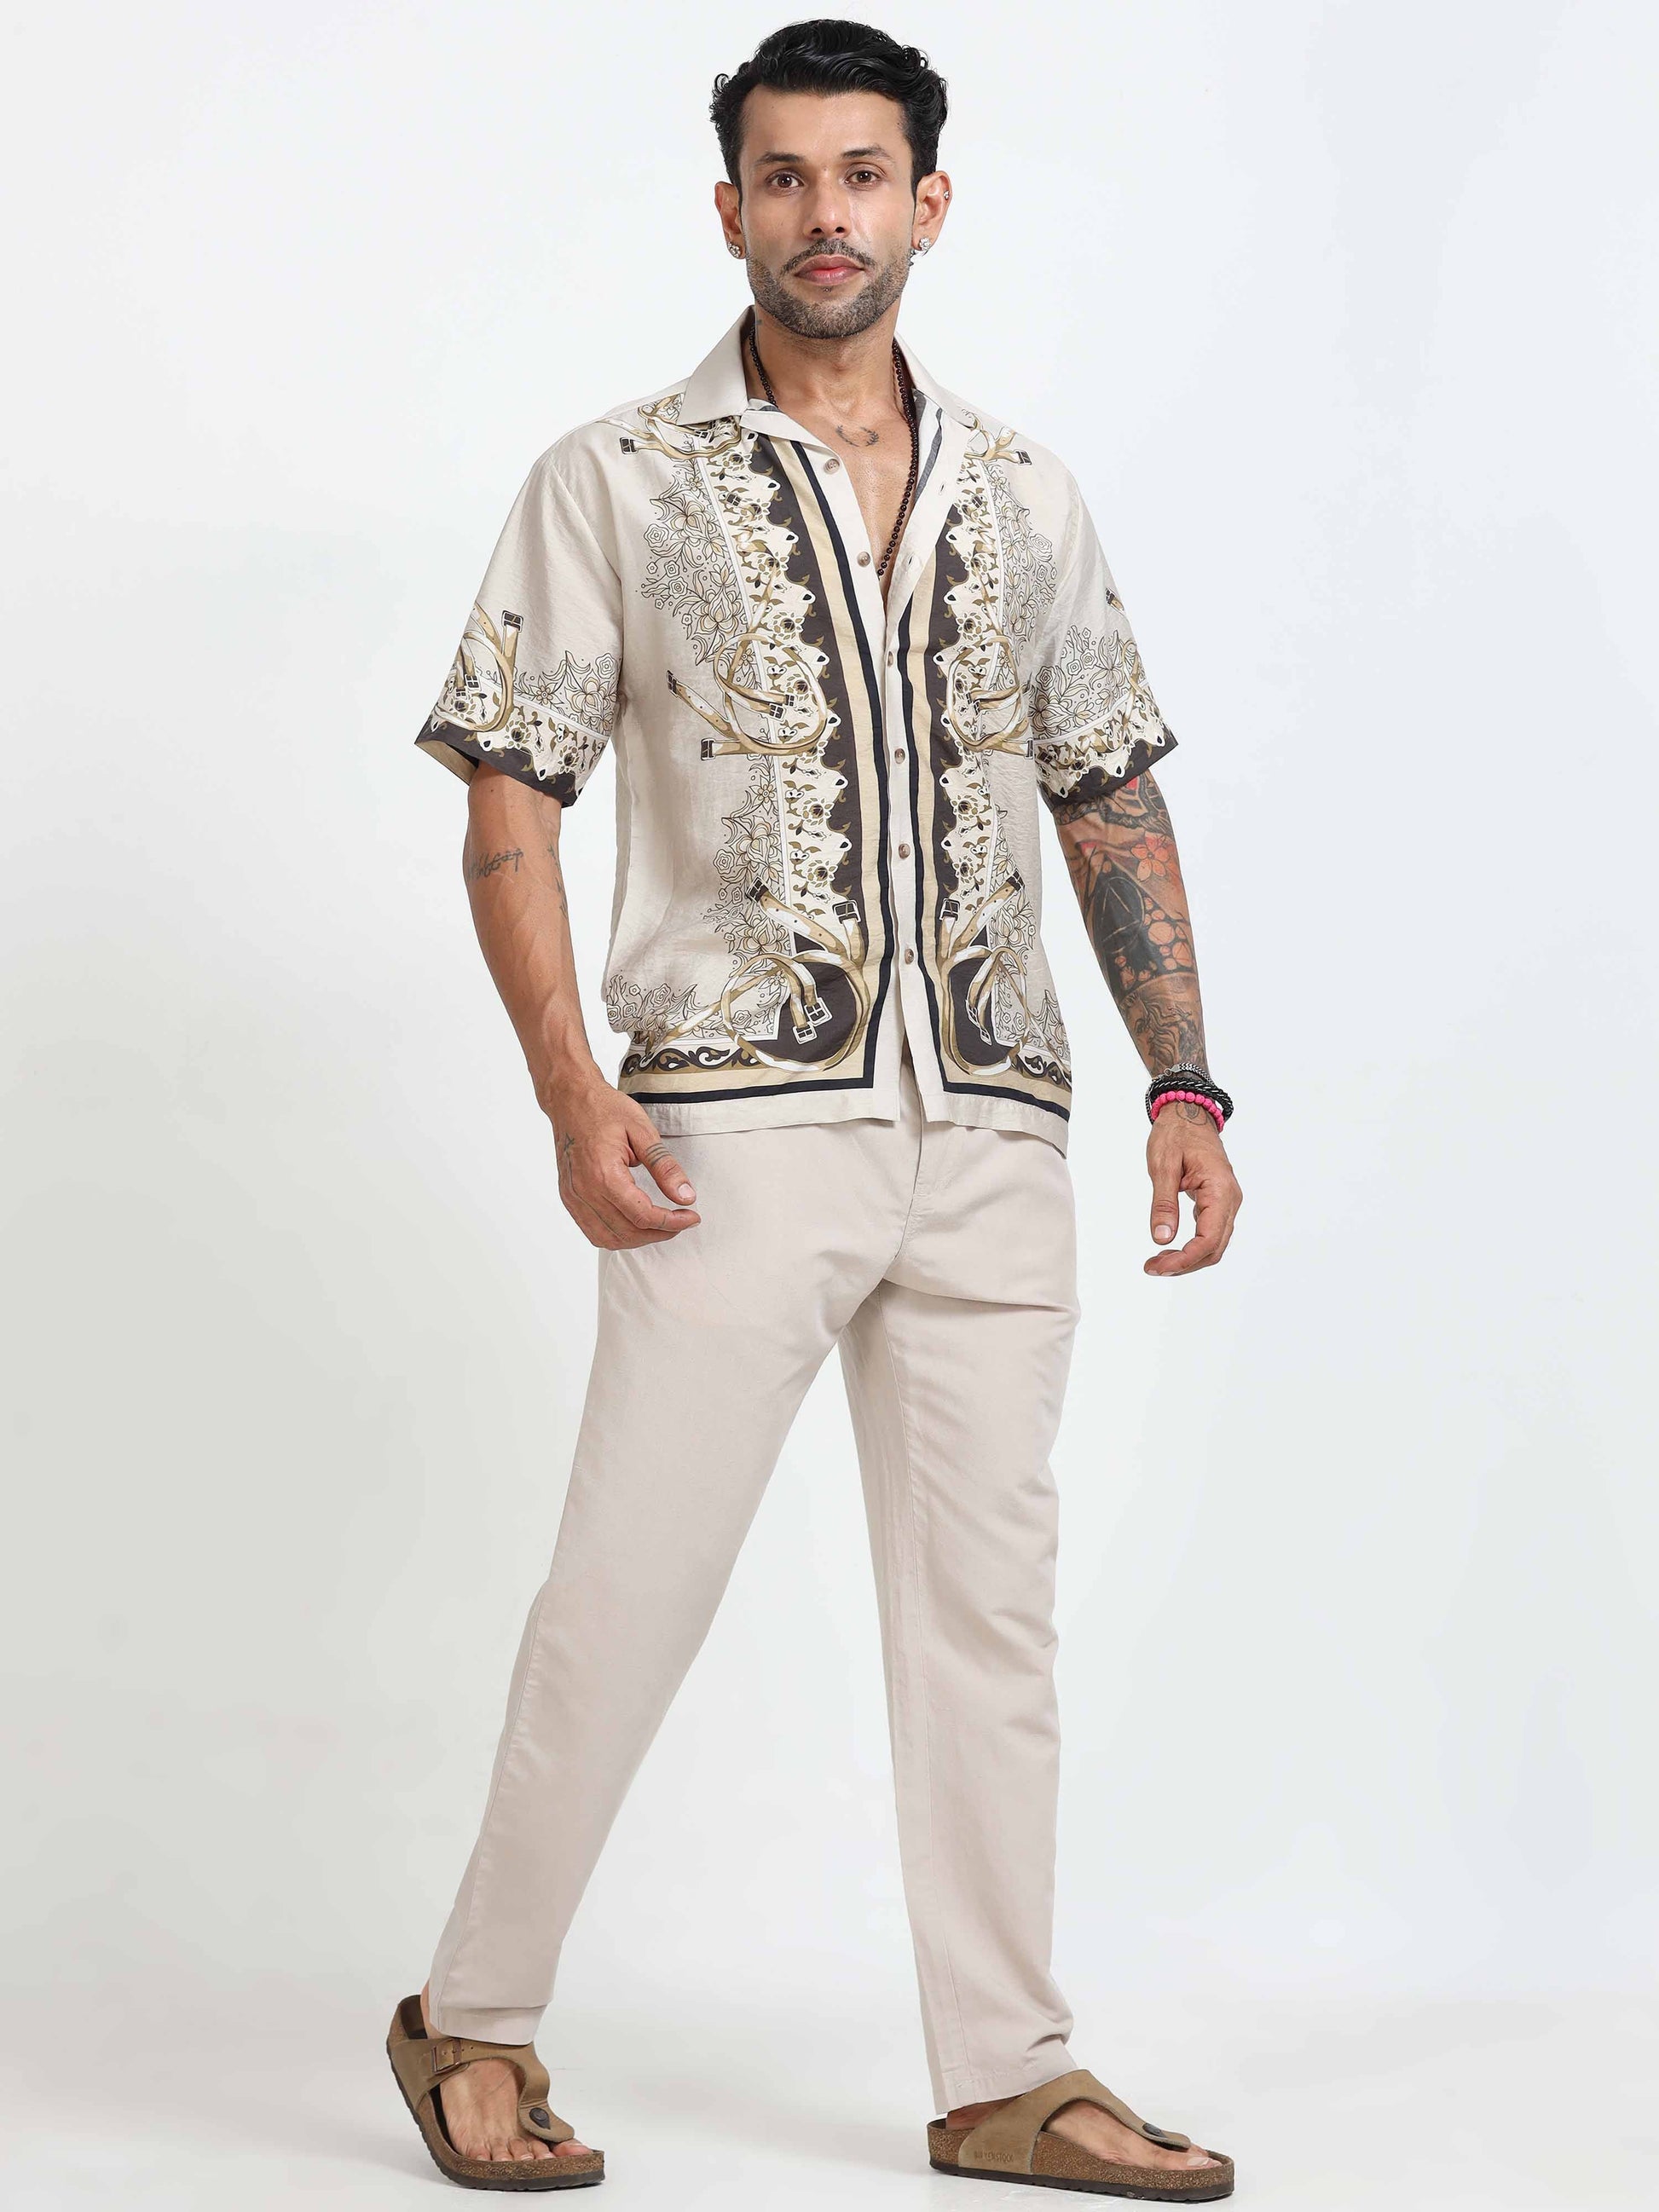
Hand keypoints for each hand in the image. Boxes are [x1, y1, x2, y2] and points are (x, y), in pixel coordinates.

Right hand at [547, 1076, 700, 1249]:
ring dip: (639, 1239)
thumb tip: (686, 1196)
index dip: (673, 1222)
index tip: (692, 1216)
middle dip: (661, 1232)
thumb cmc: (604, 1109)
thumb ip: (665, 1167)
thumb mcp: (642, 1131)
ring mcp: (573, 1198)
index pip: (643, 1215)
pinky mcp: (569, 1198)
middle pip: (628, 1232)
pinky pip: (592, 1232)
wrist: (570, 1099)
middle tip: (682, 1220)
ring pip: (609, 1239)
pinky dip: (616, 1236)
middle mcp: (585, 1192)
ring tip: (661, 1225)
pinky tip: (634, 1225)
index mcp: (604, 1174)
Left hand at [1145, 1101, 1241, 1275]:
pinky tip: (1170, 1248)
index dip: (1184, 1259)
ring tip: (1158, 1261)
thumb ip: (1163, 1204)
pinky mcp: (1217, 1201)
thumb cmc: (1176, 1132)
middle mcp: (1230, 1199)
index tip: (1158, 1266)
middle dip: (1185, 1263)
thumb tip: (1162, 1238)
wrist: (1188, 1112)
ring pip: (1213, 1243)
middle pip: (1214, 1248)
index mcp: (1220, 1190)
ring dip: (1188, 1258)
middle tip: (1152, 1267)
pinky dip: (1192, 1246)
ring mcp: (1226, 1201)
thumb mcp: (1163, 1166)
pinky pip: (1210, 1232)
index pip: (1209, 1239)